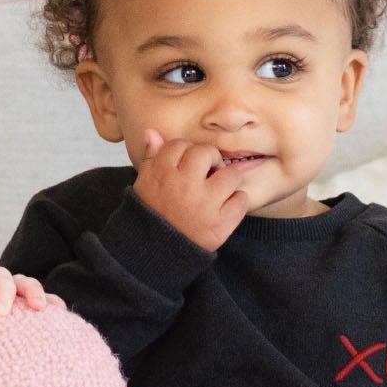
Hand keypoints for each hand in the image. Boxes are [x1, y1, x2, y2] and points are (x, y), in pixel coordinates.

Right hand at [133, 130, 251, 251]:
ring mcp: (203, 204)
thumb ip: (152, 157)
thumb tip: (153, 132)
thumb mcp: (144, 184)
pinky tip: (225, 208)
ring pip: (230, 174)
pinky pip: (241, 200)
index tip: (186, 164)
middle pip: (206, 153)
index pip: (179, 145)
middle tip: (207, 174)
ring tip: (218, 191)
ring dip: (227, 181)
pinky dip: (237, 203)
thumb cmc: (152, 215)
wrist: (155, 254)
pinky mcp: (220, 224)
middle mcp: (183, 185)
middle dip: (209, 160)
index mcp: (161, 174)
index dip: (185, 153)